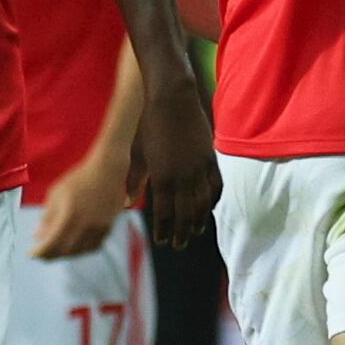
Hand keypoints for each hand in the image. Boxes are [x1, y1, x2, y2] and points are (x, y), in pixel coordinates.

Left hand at [30, 147, 134, 258]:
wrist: (107, 171)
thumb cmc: (79, 179)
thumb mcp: (56, 194)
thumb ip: (47, 217)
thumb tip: (37, 236)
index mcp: (70, 216)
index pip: (51, 243)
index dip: (39, 252)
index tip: (31, 253)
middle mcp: (85, 226)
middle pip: (65, 251)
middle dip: (50, 255)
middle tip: (41, 254)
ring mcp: (98, 229)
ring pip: (79, 251)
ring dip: (65, 254)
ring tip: (55, 251)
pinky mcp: (107, 228)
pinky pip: (92, 247)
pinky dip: (80, 250)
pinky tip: (73, 247)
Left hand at [132, 78, 219, 248]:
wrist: (172, 99)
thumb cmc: (148, 125)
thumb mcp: (137, 154)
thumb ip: (135, 181)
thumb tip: (128, 204)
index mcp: (161, 177)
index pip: (164, 213)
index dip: (163, 229)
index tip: (161, 241)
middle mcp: (182, 177)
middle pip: (184, 213)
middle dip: (180, 232)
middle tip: (178, 245)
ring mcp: (199, 168)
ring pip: (202, 203)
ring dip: (198, 221)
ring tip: (194, 233)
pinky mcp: (211, 158)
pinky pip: (216, 186)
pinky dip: (213, 200)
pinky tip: (209, 209)